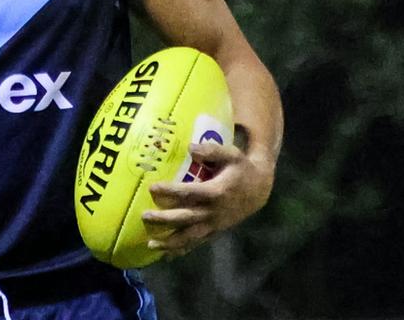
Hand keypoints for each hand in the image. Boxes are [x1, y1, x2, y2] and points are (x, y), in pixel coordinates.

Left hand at [142, 141, 275, 257]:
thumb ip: (212, 150)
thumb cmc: (241, 168)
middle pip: (186, 217)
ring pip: (190, 236)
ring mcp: (214, 224)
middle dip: (165, 219)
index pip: (189, 192)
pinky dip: (182, 250)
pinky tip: (166, 255)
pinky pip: (197, 243)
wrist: (259, 190)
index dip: (170, 191)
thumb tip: (190, 148)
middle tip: (144, 216)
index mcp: (216, 191)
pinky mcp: (215, 231)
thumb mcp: (232, 154)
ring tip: (151, 244)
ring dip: (170, 242)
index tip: (152, 188)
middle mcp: (214, 211)